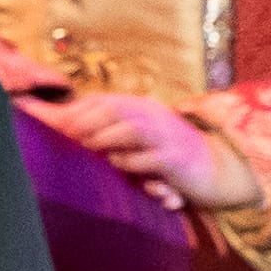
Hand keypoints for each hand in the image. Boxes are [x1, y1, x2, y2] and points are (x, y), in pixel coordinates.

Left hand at [21, 85, 263, 214]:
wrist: (217, 170)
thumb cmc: (166, 156)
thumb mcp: (139, 138)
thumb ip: (106, 133)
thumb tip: (56, 124)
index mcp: (141, 108)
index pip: (103, 100)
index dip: (76, 110)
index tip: (53, 124)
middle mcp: (154, 116)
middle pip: (113, 108)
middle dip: (84, 122)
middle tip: (65, 139)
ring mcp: (167, 136)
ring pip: (131, 129)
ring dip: (104, 139)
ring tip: (88, 149)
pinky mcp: (176, 160)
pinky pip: (149, 159)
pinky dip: (129, 162)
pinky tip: (117, 165)